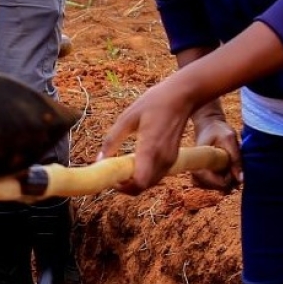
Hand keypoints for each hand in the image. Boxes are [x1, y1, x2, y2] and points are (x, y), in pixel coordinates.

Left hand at [98, 76, 195, 192]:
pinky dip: (145, 174)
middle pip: (143, 187)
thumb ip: (112, 140)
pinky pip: (157, 175)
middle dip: (127, 185)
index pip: (139, 183)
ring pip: (150, 183)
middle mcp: (163, 159)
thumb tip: (99, 159)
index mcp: (150, 149)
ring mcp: (170, 160)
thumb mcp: (128, 117)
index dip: (123, 187)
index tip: (113, 178)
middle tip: (114, 172)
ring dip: (136, 180)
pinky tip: (136, 160)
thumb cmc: (155, 102)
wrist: (183, 95)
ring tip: (124, 165)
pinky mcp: (174, 159)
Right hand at [188, 109, 240, 193]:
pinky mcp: (202, 171)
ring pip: (213, 186)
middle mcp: (196, 171)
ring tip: (231, 168)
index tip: (232, 169)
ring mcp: (198, 173)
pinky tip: (227, 170)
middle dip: (228, 181)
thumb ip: (236, 159)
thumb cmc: (218, 129)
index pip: (214, 183)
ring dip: (225, 181)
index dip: (227, 181)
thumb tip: (241, 180)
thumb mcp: (230, 139)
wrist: (208, 123)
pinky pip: (212, 182)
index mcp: (199, 164)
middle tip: (234, 167)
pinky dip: (222, 179)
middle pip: (214, 187)